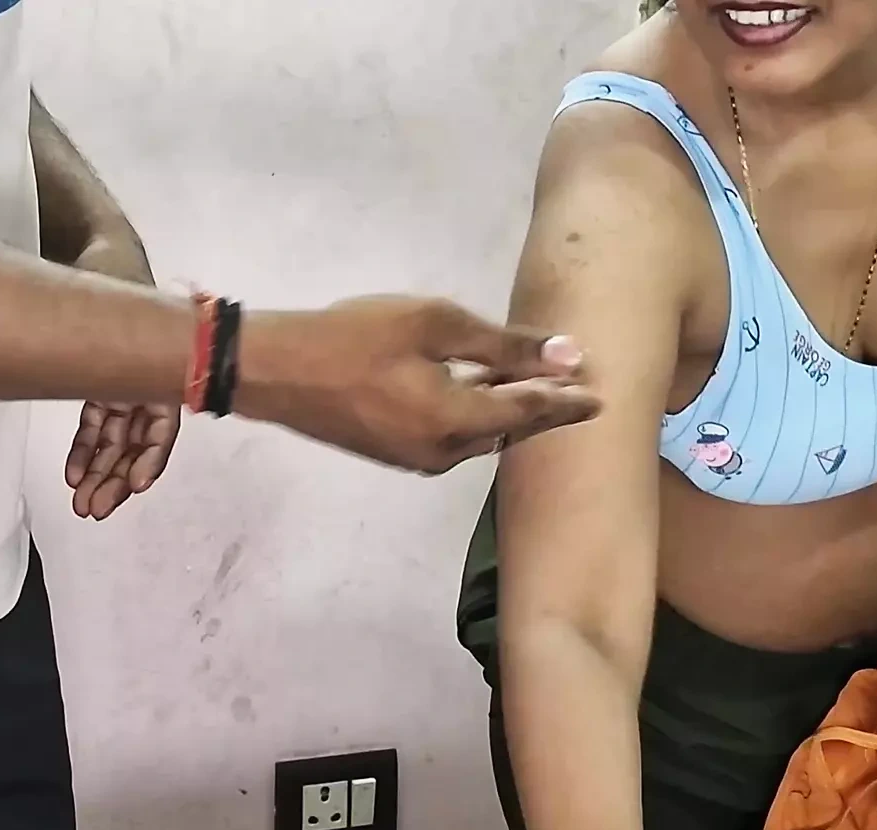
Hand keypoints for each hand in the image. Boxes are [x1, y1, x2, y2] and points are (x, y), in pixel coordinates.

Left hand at [63, 230, 181, 519]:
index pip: (161, 427)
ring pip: (116, 442)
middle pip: (135, 443)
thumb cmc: (117, 277)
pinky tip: (74, 474)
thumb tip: (130, 369)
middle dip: (116, 479)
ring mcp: (125, 387)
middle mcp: (147, 384)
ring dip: (102, 474)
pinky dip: (86, 451)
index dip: (150, 457)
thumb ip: (131, 334)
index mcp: (160, 370)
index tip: (136, 484)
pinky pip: (98, 427)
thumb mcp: (126, 304)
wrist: (103, 255)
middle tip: (96, 508)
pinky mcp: (104, 386)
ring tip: (83, 503)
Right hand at [235, 297, 601, 473]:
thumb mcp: (434, 324)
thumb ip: (504, 343)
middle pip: (510, 429)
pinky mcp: (398, 454)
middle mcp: (446, 453)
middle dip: (543, 408)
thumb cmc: (354, 337)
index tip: (602, 396)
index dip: (568, 402)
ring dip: (509, 410)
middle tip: (576, 390)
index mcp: (459, 422)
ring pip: (482, 434)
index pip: (531, 412)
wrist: (274, 369)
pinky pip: (454, 436)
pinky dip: (476, 413)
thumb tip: (566, 354)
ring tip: (534, 383)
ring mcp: (419, 459)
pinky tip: (480, 389)